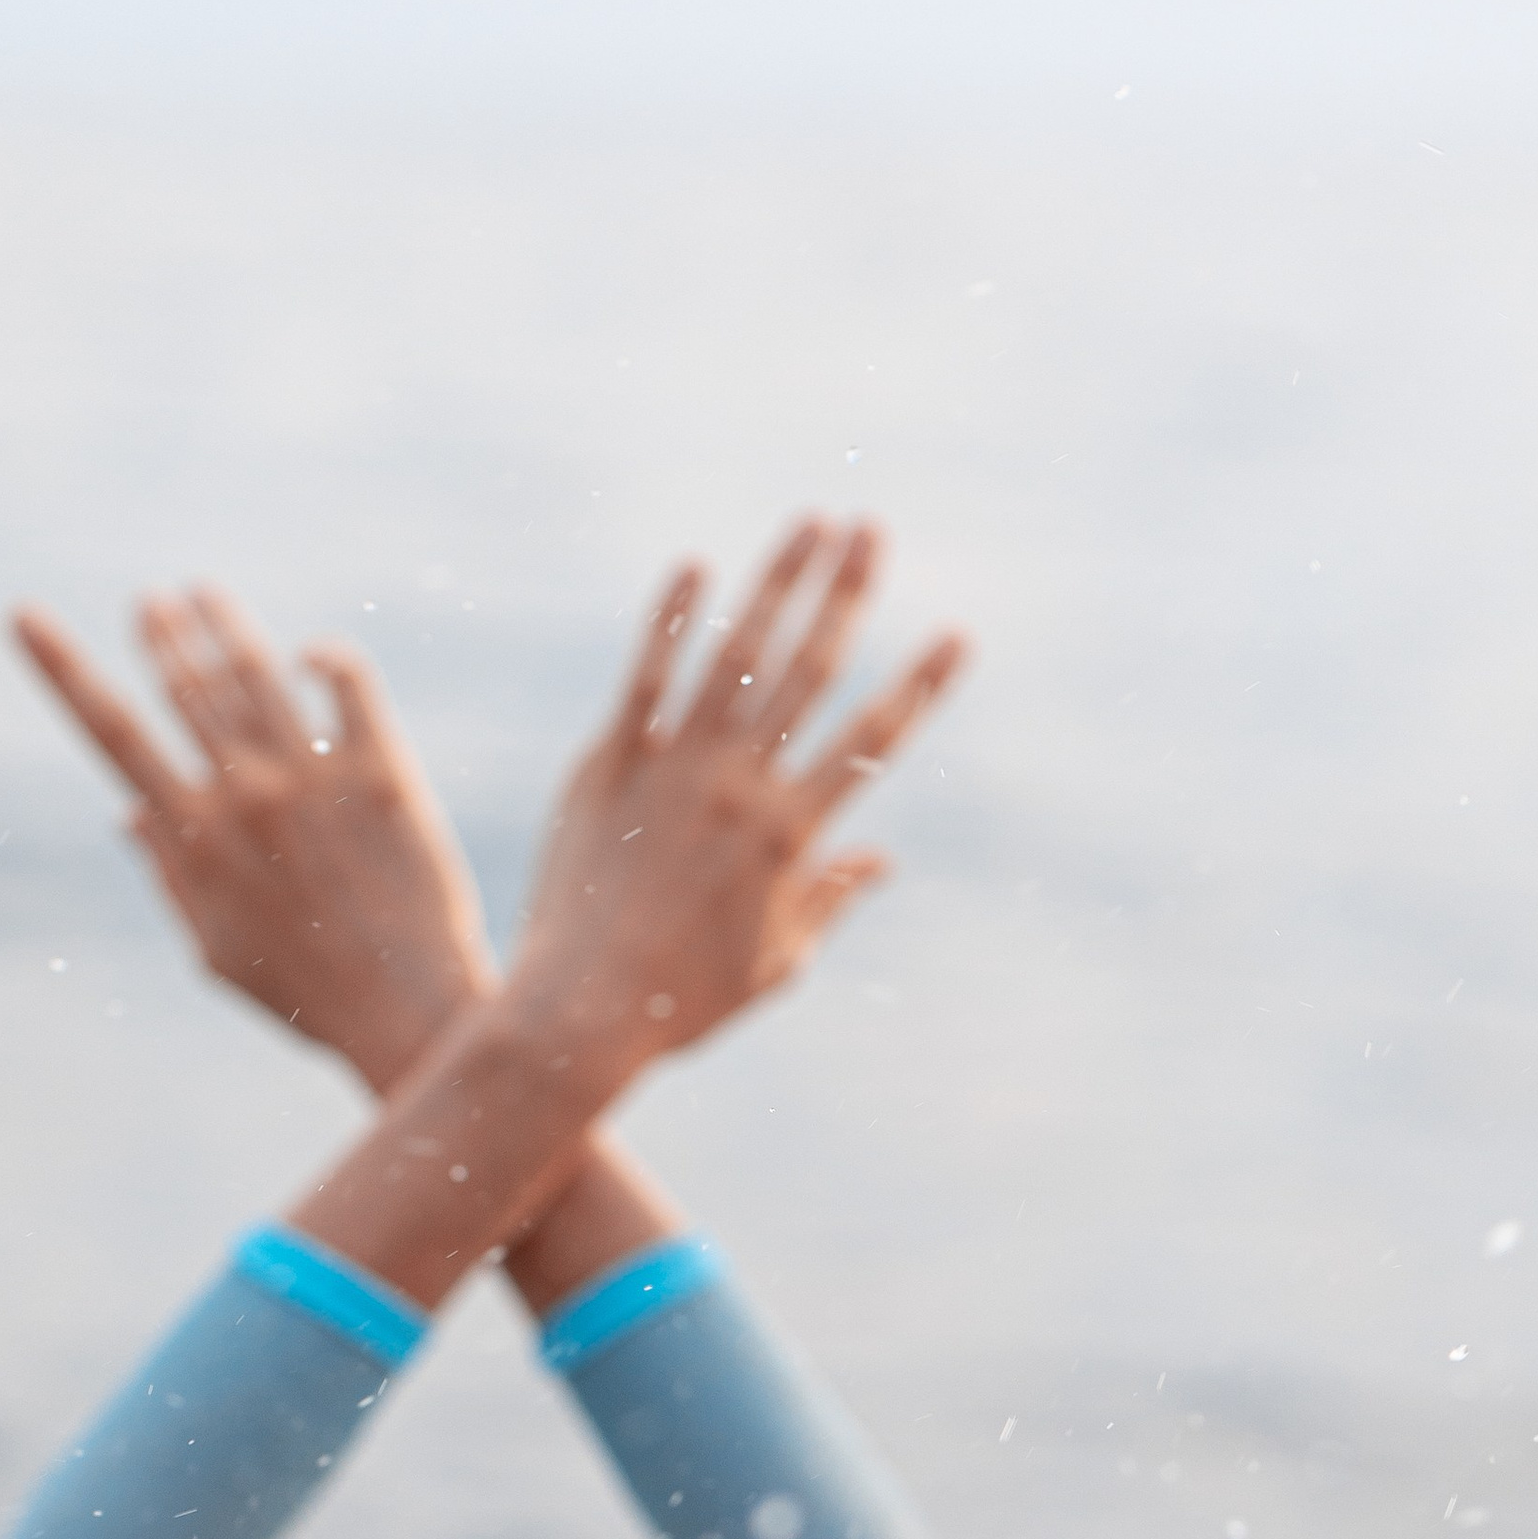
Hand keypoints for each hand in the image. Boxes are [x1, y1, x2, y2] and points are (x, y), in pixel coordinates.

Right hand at [11, 590, 488, 1096]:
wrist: (409, 1014)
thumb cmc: (301, 993)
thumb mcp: (212, 948)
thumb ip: (167, 873)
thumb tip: (128, 812)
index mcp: (193, 837)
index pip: (109, 732)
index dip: (62, 667)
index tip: (24, 616)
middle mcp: (247, 794)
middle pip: (185, 685)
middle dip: (160, 634)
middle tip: (149, 602)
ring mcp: (315, 778)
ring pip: (256, 670)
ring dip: (223, 624)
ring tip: (202, 593)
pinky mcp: (382, 772)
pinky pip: (348, 683)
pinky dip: (323, 658)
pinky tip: (307, 655)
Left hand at [505, 521, 966, 1092]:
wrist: (580, 1014)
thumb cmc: (683, 1004)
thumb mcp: (777, 963)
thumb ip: (832, 902)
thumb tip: (883, 862)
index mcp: (792, 838)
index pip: (872, 741)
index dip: (920, 684)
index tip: (957, 633)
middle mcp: (741, 789)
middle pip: (809, 673)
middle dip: (848, 595)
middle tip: (874, 530)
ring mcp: (674, 770)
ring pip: (737, 656)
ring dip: (777, 582)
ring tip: (810, 523)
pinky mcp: (609, 765)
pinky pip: (646, 679)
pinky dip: (672, 620)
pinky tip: (697, 567)